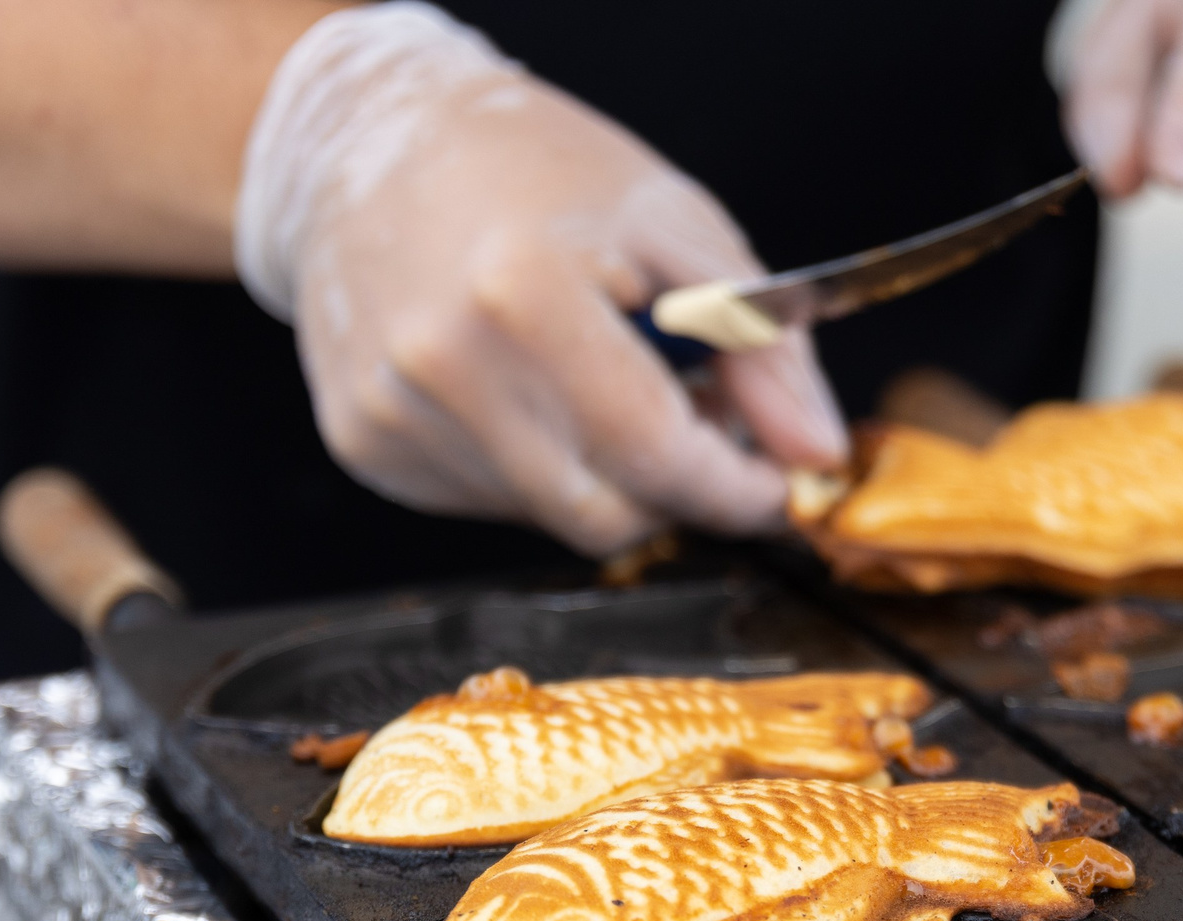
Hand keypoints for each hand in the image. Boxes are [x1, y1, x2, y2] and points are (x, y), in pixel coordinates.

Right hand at [237, 3, 847, 552]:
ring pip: (554, 517)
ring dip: (606, 475)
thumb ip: (765, 347)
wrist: (365, 140)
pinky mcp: (367, 443)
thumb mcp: (678, 226)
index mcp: (524, 296)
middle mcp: (442, 368)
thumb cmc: (532, 167)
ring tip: (607, 382)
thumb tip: (817, 453)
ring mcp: (394, 415)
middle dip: (677, 488)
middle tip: (699, 416)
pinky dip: (537, 465)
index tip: (780, 482)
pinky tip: (529, 389)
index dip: (739, 487)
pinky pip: (492, 501)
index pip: (661, 458)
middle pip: (610, 515)